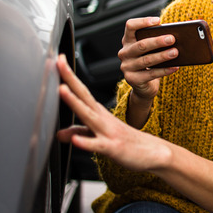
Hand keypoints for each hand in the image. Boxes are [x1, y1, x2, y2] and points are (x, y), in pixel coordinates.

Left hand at [56, 54, 167, 171]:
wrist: (154, 152)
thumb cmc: (127, 143)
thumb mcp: (100, 137)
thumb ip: (80, 133)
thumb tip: (60, 134)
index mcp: (99, 113)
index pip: (81, 92)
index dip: (69, 77)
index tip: (59, 59)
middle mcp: (102, 118)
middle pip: (84, 96)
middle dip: (70, 79)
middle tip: (59, 62)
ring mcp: (108, 132)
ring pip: (89, 116)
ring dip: (75, 102)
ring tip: (62, 89)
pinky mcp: (113, 148)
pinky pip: (97, 145)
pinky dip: (86, 142)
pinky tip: (75, 140)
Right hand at [117, 17, 178, 100]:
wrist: (143, 85)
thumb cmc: (150, 62)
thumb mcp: (151, 50)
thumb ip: (157, 41)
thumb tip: (176, 36)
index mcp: (128, 41)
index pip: (130, 26)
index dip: (143, 22)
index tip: (158, 21)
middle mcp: (125, 53)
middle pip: (141, 45)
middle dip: (157, 41)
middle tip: (172, 39)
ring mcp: (127, 67)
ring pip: (147, 60)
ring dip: (162, 56)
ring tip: (175, 52)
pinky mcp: (133, 79)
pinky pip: (151, 74)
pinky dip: (164, 70)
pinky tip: (175, 67)